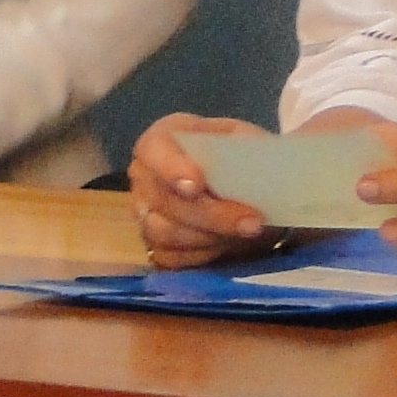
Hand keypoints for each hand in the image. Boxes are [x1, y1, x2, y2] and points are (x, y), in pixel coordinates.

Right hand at [126, 114, 273, 267]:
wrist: (239, 189)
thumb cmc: (235, 156)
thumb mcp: (244, 141)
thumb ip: (243, 148)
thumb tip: (250, 164)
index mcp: (162, 140)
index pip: (154, 150)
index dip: (171, 168)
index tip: (196, 186)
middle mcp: (144, 176)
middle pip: (164, 200)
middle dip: (212, 215)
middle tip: (252, 222)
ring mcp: (143, 212)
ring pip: (165, 233)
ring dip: (211, 237)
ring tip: (248, 233)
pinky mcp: (152, 244)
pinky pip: (170, 257)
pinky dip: (203, 254)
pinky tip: (228, 245)